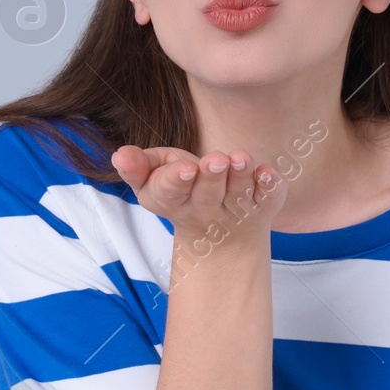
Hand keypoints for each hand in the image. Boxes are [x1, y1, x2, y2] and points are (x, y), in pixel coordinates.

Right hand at [111, 145, 287, 241]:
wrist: (222, 234)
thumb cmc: (183, 190)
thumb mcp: (153, 179)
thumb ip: (136, 167)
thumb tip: (119, 155)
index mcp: (173, 201)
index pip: (170, 192)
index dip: (177, 180)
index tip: (186, 168)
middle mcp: (205, 209)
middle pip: (207, 194)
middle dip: (211, 177)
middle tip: (216, 160)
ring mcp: (236, 210)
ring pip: (238, 195)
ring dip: (241, 177)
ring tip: (241, 158)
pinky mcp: (263, 206)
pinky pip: (269, 198)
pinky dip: (271, 186)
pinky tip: (269, 172)